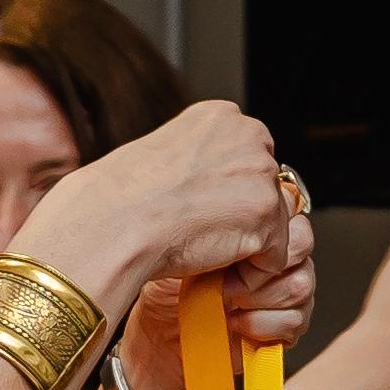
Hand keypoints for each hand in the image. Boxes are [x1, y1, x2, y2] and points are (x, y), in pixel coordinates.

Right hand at [53, 100, 290, 308]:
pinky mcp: (266, 213)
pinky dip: (249, 272)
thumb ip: (205, 162)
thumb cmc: (124, 198)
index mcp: (221, 116)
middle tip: (202, 231)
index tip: (202, 208)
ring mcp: (260, 172)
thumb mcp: (168, 157)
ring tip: (203, 247)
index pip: (253, 160)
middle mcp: (247, 135)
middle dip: (244, 219)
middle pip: (270, 192)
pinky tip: (213, 264)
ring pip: (275, 226)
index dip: (231, 195)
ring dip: (246, 246)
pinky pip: (276, 257)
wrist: (113, 222)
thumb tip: (224, 185)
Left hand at [122, 190, 317, 389]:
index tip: (235, 245)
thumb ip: (225, 226)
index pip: (290, 214)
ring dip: (260, 297)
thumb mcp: (190, 246)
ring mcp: (285, 294)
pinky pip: (295, 320)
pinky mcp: (286, 328)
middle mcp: (277, 261)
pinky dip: (261, 324)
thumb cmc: (171, 291)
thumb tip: (247, 218)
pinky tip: (236, 324)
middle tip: (229, 278)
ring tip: (228, 302)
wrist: (163, 337)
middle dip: (265, 264)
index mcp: (257, 234)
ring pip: (301, 284)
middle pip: (302, 246)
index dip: (270, 230)